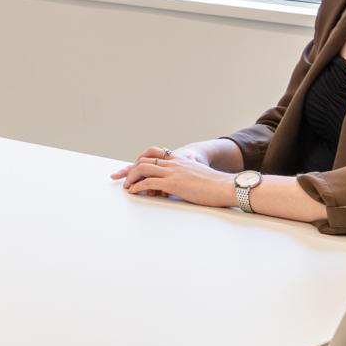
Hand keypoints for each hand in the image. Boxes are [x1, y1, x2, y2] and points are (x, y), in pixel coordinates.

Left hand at [117, 151, 237, 207]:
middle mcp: (173, 163)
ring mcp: (172, 172)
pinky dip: (138, 186)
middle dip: (129, 169)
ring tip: (127, 187)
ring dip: (131, 177)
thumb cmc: (214, 185)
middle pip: (144, 160)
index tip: (130, 168)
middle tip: (121, 178)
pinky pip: (149, 182)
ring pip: (143, 169)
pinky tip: (134, 192)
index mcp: (179, 159)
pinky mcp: (173, 183)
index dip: (139, 159)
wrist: (225, 186)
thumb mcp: (196, 176)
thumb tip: (177, 186)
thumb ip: (184, 176)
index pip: (153, 153)